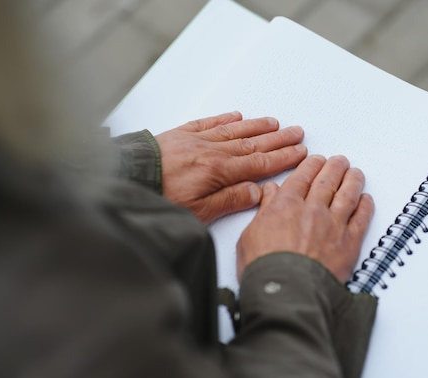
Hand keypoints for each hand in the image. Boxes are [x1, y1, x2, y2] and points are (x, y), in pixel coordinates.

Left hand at [155, 111, 306, 223]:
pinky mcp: (180, 135)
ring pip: (235, 131)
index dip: (282, 158)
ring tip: (274, 123)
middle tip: (297, 132)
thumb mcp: (198, 212)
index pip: (259, 164)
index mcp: (219, 172)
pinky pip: (209, 123)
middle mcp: (212, 151)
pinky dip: (225, 119)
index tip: (299, 151)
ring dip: (257, 126)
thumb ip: (229, 200)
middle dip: (278, 139)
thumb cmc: (161, 199)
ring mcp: (197, 140)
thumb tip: (256, 193)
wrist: (128, 178)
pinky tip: (236, 116)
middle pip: (253, 144)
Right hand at [236, 155, 373, 283]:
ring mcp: (334, 225)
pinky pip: (362, 218)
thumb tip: (269, 193)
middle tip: (339, 161)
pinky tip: (366, 199)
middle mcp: (312, 210)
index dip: (311, 166)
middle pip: (327, 181)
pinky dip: (365, 205)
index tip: (316, 161)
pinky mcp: (350, 243)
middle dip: (334, 167)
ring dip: (353, 180)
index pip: (302, 177)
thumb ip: (264, 210)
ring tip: (355, 173)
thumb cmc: (265, 269)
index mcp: (286, 205)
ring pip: (348, 194)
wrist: (287, 292)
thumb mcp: (250, 235)